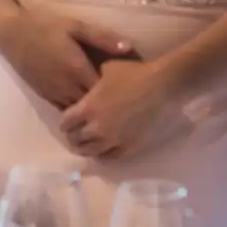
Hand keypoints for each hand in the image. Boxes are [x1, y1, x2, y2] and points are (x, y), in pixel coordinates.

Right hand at [0, 0, 133, 109]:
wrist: (11, 34)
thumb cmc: (45, 25)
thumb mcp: (75, 26)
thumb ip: (102, 38)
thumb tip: (130, 48)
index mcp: (77, 69)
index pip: (104, 91)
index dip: (118, 93)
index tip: (132, 88)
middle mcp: (67, 87)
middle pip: (93, 106)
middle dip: (107, 106)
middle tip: (124, 102)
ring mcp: (55, 94)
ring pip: (79, 112)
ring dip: (92, 112)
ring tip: (109, 108)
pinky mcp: (45, 96)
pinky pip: (66, 110)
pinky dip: (77, 111)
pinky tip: (88, 108)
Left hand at [59, 58, 190, 160]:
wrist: (160, 85)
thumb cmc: (133, 73)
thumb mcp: (106, 69)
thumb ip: (91, 79)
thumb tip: (88, 83)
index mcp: (88, 108)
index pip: (66, 123)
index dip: (66, 121)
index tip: (69, 119)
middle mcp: (97, 127)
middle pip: (75, 140)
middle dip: (74, 135)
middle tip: (77, 132)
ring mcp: (113, 140)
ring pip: (91, 152)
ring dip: (87, 147)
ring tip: (88, 143)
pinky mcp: (128, 147)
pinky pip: (110, 157)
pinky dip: (104, 154)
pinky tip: (105, 148)